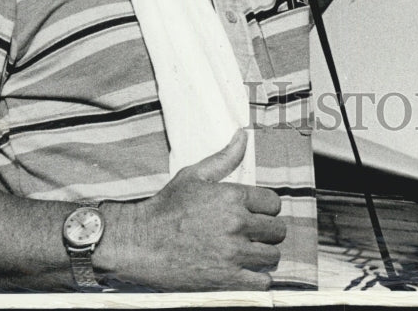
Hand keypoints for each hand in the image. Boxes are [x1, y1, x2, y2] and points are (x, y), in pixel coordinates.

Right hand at [102, 130, 285, 290]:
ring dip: (264, 256)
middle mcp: (236, 223)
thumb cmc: (166, 208)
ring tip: (250, 254)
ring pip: (272, 256)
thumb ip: (224, 157)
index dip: (266, 209)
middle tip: (254, 235)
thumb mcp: (194, 176)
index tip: (256, 215)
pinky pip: (261, 282)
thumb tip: (243, 135)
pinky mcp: (226, 280)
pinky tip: (247, 273)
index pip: (273, 204)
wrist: (140, 244)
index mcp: (232, 197)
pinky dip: (258, 280)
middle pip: (277, 230)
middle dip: (268, 232)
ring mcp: (232, 253)